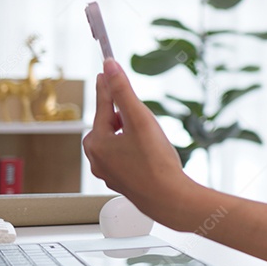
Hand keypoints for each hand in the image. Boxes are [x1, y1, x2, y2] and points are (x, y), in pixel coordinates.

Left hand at [83, 59, 195, 228]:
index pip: (102, 105)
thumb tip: (110, 67)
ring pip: (116, 141)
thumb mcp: (139, 119)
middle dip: (123, 116)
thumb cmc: (155, 162)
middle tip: (143, 116)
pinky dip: (133, 150)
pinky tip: (149, 154)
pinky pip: (122, 157)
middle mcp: (97, 158)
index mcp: (97, 141)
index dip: (108, 86)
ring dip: (129, 133)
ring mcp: (108, 172)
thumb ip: (123, 91)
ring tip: (150, 138)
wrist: (169, 199)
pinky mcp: (121, 181)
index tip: (107, 69)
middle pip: (108, 124)